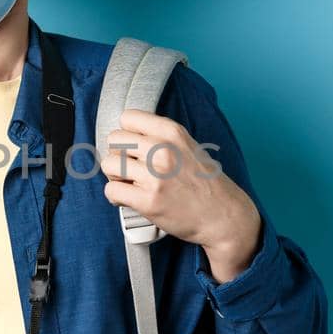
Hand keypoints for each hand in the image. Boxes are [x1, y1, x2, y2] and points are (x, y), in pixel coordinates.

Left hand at [101, 108, 261, 282]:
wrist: (223, 215)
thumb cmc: (205, 182)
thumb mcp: (188, 146)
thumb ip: (160, 137)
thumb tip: (127, 136)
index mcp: (172, 132)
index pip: (127, 117)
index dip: (127, 134)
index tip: (133, 148)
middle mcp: (162, 150)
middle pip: (114, 139)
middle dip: (118, 154)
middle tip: (130, 169)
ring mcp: (155, 176)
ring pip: (109, 164)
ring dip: (115, 176)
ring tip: (129, 184)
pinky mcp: (148, 201)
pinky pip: (111, 190)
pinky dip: (115, 196)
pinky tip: (128, 199)